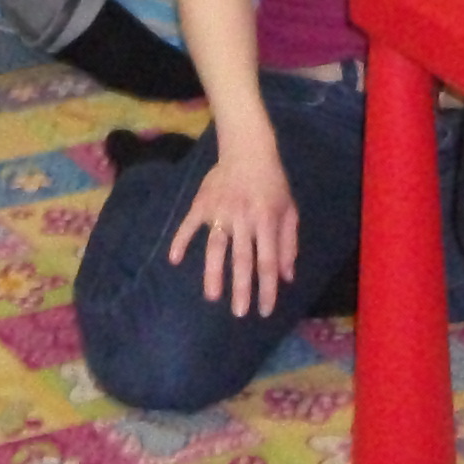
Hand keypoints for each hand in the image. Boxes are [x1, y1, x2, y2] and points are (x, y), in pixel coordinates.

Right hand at [165, 142, 298, 318]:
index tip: (264, 311)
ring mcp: (220, 211)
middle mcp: (243, 219)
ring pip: (215, 246)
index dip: (267, 288)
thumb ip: (288, 244)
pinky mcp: (202, 203)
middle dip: (241, 288)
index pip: (267, 261)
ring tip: (211, 296)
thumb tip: (286, 277)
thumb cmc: (272, 184)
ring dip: (213, 272)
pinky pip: (189, 225)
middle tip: (238, 313)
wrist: (247, 150)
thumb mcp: (289, 210)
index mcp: (267, 221)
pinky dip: (180, 240)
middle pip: (242, 258)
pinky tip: (174, 259)